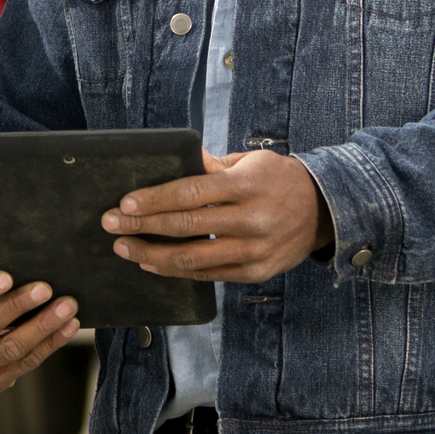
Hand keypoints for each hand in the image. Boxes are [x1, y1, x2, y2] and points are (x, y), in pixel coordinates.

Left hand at [102, 150, 334, 282]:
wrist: (325, 210)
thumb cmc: (278, 179)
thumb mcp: (249, 161)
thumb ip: (211, 166)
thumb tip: (176, 158)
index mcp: (246, 186)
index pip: (190, 193)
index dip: (154, 200)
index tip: (124, 203)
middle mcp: (251, 220)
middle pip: (185, 226)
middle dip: (141, 226)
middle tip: (110, 223)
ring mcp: (254, 250)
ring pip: (192, 259)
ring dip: (151, 254)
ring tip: (124, 246)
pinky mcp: (255, 272)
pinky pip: (207, 275)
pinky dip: (176, 271)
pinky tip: (152, 263)